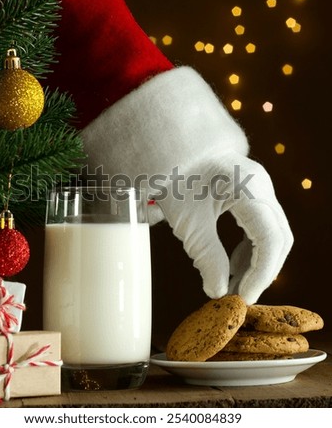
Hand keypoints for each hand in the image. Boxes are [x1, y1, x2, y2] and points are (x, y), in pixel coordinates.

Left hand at [82, 67, 293, 304]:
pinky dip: (251, 248)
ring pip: (273, 233)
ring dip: (257, 261)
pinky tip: (232, 264)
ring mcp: (260, 186)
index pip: (270, 240)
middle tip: (240, 295)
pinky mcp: (253, 191)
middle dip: (262, 270)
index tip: (243, 297)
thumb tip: (219, 292)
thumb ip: (207, 258)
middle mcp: (261, 185)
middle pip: (278, 238)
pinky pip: (262, 225)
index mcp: (247, 188)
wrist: (169, 151)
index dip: (261, 273)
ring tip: (232, 283)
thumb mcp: (188, 223)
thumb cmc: (174, 180)